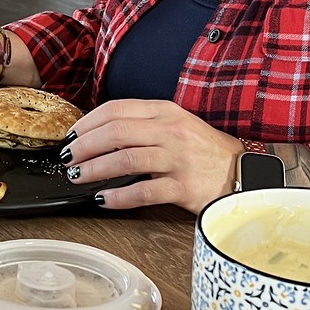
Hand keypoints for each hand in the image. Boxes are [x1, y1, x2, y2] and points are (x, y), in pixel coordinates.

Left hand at [62, 99, 242, 211]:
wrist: (243, 174)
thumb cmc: (205, 152)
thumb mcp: (176, 126)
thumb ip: (143, 125)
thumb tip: (100, 134)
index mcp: (166, 112)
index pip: (117, 110)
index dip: (87, 123)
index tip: (70, 135)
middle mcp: (171, 131)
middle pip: (115, 133)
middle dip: (84, 145)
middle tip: (66, 158)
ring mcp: (178, 159)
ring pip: (125, 160)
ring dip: (94, 169)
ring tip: (78, 177)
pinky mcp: (184, 187)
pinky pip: (144, 191)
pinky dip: (118, 197)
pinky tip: (103, 200)